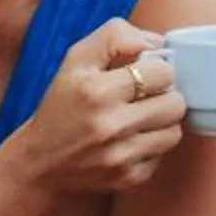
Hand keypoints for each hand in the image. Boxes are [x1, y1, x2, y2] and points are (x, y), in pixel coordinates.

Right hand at [0, 17, 186, 199]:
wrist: (40, 162)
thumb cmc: (62, 104)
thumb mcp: (76, 59)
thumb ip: (115, 37)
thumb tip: (157, 42)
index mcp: (96, 90)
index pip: (161, 72)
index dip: (156, 69)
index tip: (144, 74)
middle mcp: (109, 126)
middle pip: (175, 104)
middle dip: (164, 96)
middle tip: (145, 97)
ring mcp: (120, 156)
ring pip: (174, 132)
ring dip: (161, 123)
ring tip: (140, 118)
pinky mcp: (128, 179)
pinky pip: (162, 157)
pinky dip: (150, 148)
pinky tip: (129, 141)